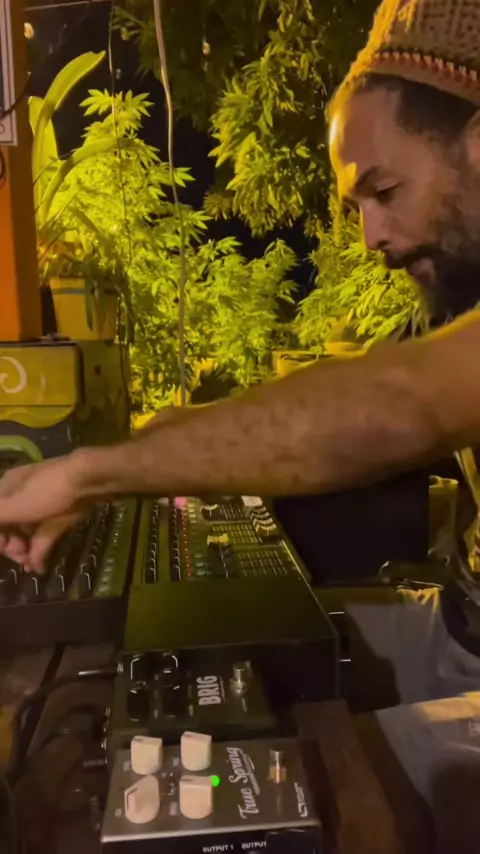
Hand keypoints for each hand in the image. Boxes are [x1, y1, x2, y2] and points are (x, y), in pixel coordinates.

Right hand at [0, 454, 89, 572]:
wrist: (90, 479)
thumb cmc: (47, 490)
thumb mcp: (14, 505)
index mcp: (7, 488)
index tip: (4, 549)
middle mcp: (23, 497)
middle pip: (10, 527)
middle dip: (12, 546)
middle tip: (20, 557)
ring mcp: (44, 507)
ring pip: (28, 534)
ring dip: (26, 553)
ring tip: (29, 566)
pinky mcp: (62, 516)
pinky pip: (46, 536)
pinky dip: (41, 552)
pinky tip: (39, 568)